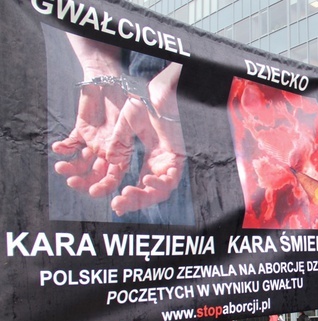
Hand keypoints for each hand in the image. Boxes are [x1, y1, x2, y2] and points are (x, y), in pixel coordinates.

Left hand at [51, 34, 127, 195]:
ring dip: (70, 168)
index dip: (106, 187)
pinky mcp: (81, 131)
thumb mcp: (128, 119)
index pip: (114, 177)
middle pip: (95, 175)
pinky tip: (58, 148)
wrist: (114, 78)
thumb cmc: (128, 97)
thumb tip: (113, 162)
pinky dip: (63, 147)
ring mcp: (93, 143)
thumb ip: (121, 141)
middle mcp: (107, 152)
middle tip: (73, 183)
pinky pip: (70, 144)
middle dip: (85, 182)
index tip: (94, 192)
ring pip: (81, 163)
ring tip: (61, 168)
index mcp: (122, 154)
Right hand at [107, 63, 185, 215]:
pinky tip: (147, 178)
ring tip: (128, 193)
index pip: (141, 187)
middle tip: (118, 204)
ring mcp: (172, 162)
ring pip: (162, 190)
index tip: (115, 204)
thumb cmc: (145, 105)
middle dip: (134, 201)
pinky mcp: (179, 157)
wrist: (160, 91)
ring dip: (146, 194)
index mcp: (152, 162)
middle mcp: (163, 166)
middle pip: (151, 193)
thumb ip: (118, 144)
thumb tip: (111, 162)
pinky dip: (160, 181)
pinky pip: (172, 176)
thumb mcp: (126, 125)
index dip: (129, 199)